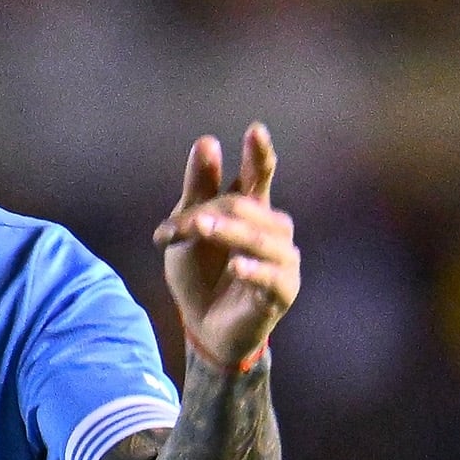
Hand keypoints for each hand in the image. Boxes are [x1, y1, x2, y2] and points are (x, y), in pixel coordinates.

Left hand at [154, 125, 296, 375]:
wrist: (203, 329)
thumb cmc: (199, 275)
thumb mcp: (188, 230)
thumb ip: (198, 189)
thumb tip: (207, 142)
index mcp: (251, 210)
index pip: (259, 175)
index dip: (259, 154)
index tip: (255, 130)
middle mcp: (273, 230)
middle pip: (245, 207)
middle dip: (209, 212)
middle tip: (175, 227)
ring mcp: (282, 260)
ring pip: (260, 238)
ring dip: (230, 233)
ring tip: (202, 229)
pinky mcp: (283, 291)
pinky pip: (272, 277)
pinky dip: (254, 270)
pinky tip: (237, 266)